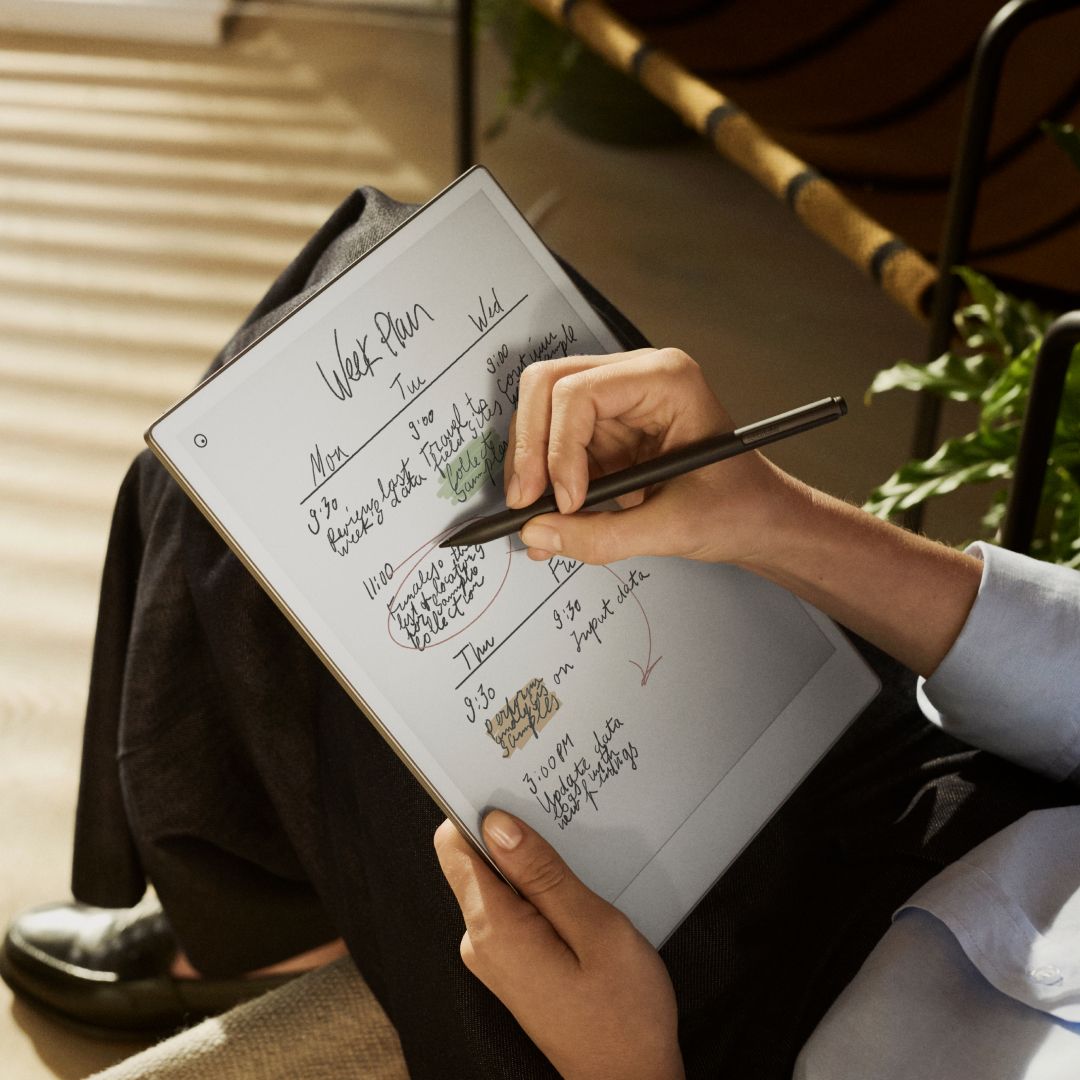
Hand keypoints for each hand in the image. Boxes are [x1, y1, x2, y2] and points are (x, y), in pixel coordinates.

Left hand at [434, 810, 683, 1079]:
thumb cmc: (624, 1014)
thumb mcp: (596, 929)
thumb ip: (544, 874)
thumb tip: (497, 823)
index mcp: (495, 929)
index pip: (454, 846)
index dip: (478, 810)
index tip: (512, 788)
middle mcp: (480, 941)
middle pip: (476, 859)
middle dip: (514, 835)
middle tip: (563, 823)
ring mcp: (493, 956)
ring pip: (497, 883)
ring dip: (532, 866)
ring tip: (580, 867)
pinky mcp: (510, 965)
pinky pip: (511, 909)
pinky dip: (537, 892)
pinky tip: (575, 899)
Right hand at [503, 347, 798, 565]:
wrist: (760, 521)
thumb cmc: (740, 509)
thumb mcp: (674, 528)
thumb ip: (601, 536)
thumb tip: (536, 535)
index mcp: (666, 380)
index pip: (579, 392)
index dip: (559, 449)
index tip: (566, 503)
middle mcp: (635, 378)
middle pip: (547, 387)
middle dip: (530, 448)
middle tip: (527, 503)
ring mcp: (617, 402)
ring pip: (541, 414)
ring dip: (530, 466)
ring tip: (536, 516)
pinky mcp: (604, 433)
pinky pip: (553, 446)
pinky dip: (542, 481)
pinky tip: (549, 519)